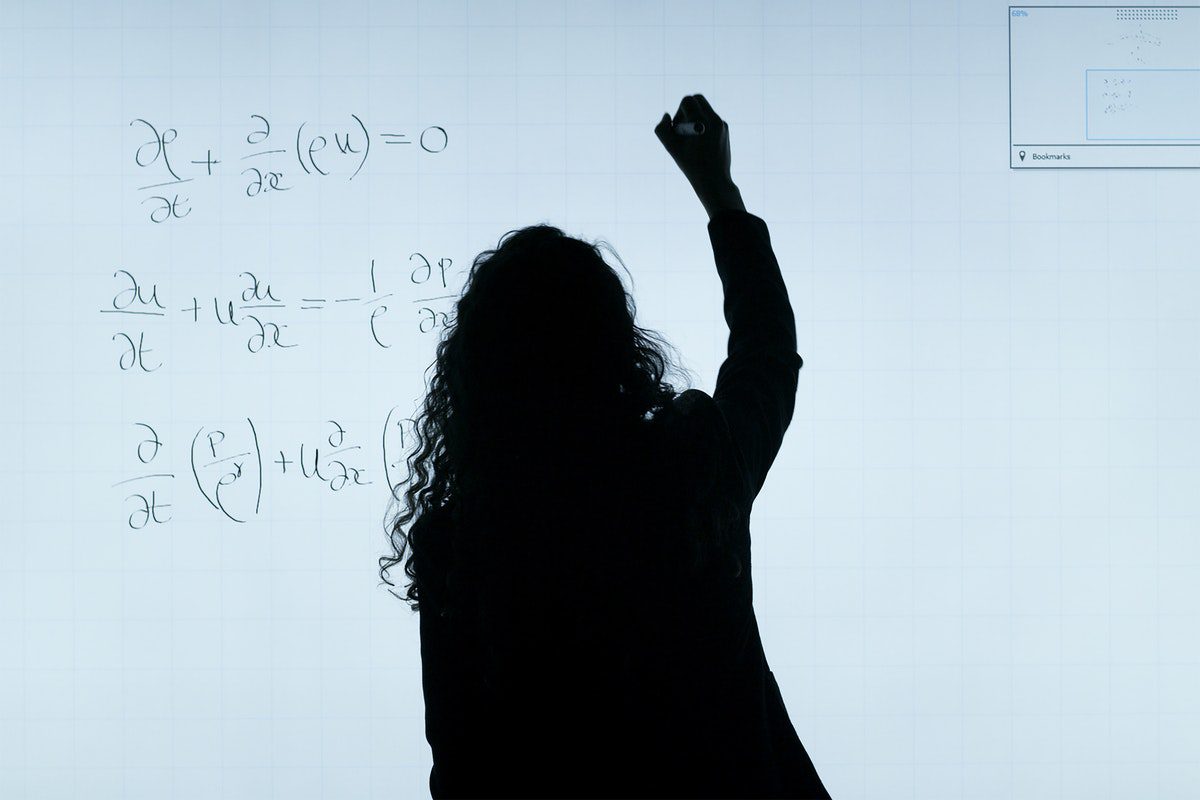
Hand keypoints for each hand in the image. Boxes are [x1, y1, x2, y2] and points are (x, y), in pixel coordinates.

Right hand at [655, 94, 743, 216]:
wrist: (714, 180)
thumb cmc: (691, 166)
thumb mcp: (671, 148)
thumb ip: (662, 130)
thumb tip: (667, 116)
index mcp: (701, 121)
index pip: (687, 101)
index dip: (678, 113)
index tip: (678, 128)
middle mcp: (714, 119)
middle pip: (698, 98)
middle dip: (687, 109)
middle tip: (684, 128)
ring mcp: (722, 124)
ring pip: (704, 108)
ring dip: (695, 116)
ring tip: (691, 137)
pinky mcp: (725, 129)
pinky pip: (711, 118)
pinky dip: (703, 124)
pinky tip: (700, 142)